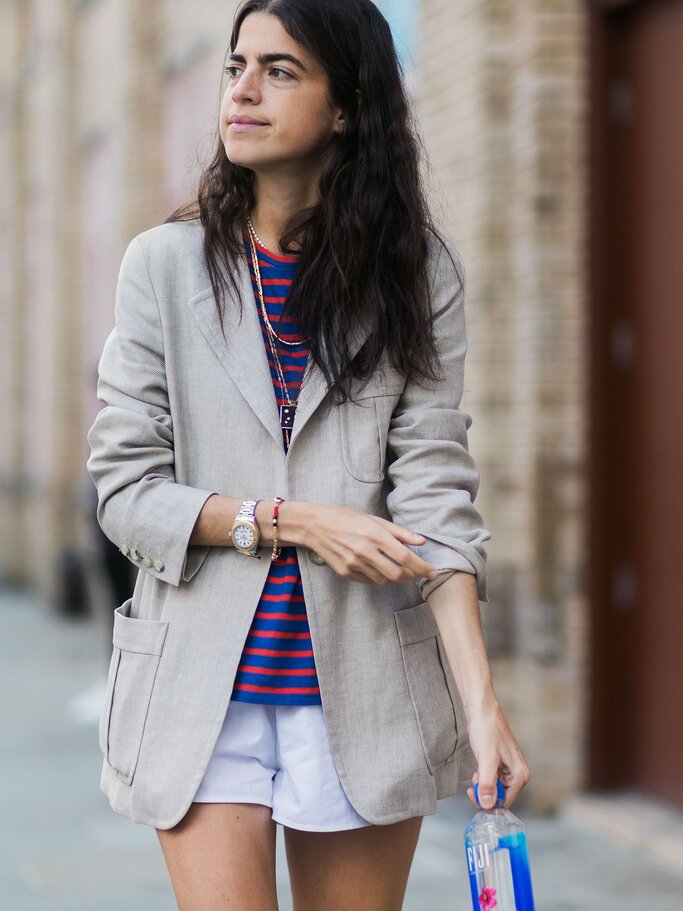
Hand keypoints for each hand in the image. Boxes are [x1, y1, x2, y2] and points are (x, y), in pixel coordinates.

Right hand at [303, 503, 439, 584]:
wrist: (315, 525)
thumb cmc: (346, 518)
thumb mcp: (374, 519)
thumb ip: (399, 532)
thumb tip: (421, 541)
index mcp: (374, 535)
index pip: (405, 557)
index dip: (422, 567)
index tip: (433, 572)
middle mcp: (364, 551)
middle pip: (397, 574)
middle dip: (410, 576)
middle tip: (413, 571)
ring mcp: (354, 564)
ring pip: (384, 580)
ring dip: (394, 577)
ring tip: (393, 566)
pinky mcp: (346, 572)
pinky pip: (369, 580)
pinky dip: (378, 576)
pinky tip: (376, 566)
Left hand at [464, 694, 530, 810]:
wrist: (481, 709)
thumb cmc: (487, 729)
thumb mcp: (486, 759)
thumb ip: (487, 783)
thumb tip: (487, 806)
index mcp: (520, 775)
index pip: (505, 803)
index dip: (488, 803)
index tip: (473, 795)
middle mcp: (517, 773)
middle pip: (500, 797)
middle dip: (484, 793)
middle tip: (472, 784)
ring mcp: (509, 768)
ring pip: (494, 788)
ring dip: (482, 785)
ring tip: (475, 774)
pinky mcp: (499, 762)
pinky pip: (491, 779)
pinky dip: (482, 777)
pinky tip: (477, 770)